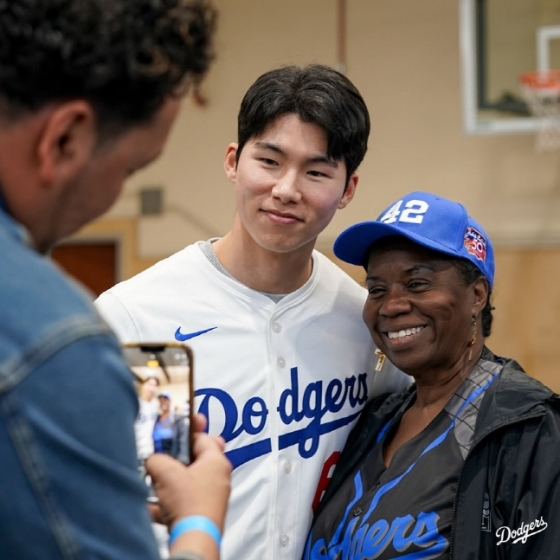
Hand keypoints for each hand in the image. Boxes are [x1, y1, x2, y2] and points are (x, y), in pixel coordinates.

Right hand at [145, 414, 230, 530]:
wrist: (194, 538)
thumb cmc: (188, 501)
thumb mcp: (166, 471)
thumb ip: (156, 458)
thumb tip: (151, 459)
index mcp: (217, 460)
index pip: (202, 437)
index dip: (185, 432)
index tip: (172, 430)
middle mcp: (219, 476)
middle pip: (195, 459)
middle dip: (176, 459)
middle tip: (162, 457)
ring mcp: (213, 496)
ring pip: (188, 482)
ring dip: (169, 483)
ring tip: (155, 483)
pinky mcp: (203, 514)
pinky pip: (184, 502)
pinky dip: (170, 502)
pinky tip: (155, 508)